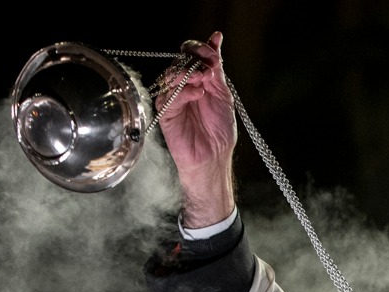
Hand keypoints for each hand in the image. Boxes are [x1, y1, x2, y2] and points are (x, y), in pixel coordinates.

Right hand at [153, 31, 236, 226]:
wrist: (214, 156)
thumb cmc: (219, 130)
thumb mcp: (222, 93)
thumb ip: (216, 67)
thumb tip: (216, 38)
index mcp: (196, 80)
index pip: (190, 54)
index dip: (198, 48)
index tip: (211, 51)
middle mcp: (182, 87)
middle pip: (179, 61)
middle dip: (195, 60)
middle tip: (208, 70)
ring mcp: (172, 99)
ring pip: (171, 75)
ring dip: (188, 74)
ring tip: (204, 82)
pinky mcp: (165, 112)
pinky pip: (169, 95)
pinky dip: (185, 91)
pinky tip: (198, 95)